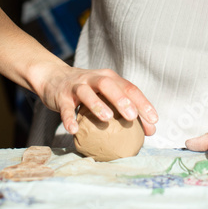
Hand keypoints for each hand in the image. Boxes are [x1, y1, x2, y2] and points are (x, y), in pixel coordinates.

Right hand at [35, 65, 158, 136]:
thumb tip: (150, 130)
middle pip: (108, 85)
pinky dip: (69, 118)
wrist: (54, 78)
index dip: (143, 103)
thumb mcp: (106, 95)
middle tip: (132, 116)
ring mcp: (76, 86)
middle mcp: (94, 79)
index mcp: (109, 78)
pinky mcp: (61, 96)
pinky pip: (65, 108)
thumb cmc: (88, 90)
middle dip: (121, 100)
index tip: (153, 119)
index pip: (129, 88)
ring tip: (107, 119)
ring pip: (86, 92)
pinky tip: (74, 130)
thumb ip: (126, 109)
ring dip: (97, 104)